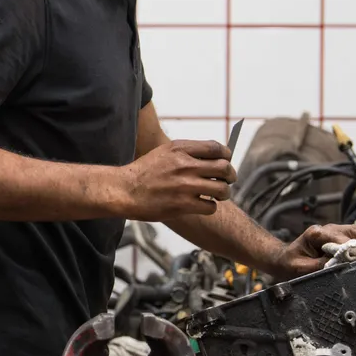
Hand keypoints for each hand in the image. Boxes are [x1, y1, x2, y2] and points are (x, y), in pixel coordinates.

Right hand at [122, 139, 236, 218]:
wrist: (124, 190)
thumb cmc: (144, 172)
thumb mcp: (165, 152)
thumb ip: (188, 152)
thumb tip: (215, 156)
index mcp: (180, 149)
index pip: (217, 148)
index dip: (227, 156)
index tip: (226, 162)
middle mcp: (185, 165)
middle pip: (225, 168)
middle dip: (230, 176)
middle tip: (227, 181)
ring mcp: (185, 185)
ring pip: (222, 189)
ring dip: (223, 193)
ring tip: (217, 195)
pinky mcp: (183, 204)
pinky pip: (211, 206)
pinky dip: (210, 207)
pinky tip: (202, 205)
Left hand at [269, 223, 355, 279]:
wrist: (285, 258)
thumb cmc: (291, 263)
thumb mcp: (300, 268)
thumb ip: (319, 266)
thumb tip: (340, 266)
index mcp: (316, 234)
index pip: (338, 237)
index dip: (354, 245)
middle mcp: (328, 229)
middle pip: (354, 230)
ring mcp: (337, 231)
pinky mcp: (344, 235)